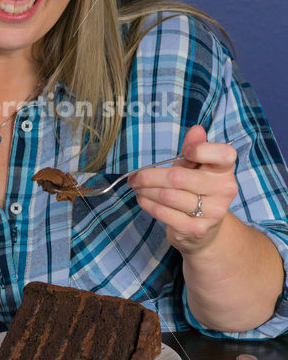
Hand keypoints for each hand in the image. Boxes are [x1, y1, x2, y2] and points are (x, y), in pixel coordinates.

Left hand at [127, 125, 238, 254]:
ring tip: (137, 187)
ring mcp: (212, 212)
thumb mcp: (194, 167)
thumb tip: (196, 129)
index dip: (202, 150)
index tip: (186, 152)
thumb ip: (193, 148)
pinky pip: (164, 213)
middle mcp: (224, 190)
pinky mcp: (197, 229)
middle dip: (150, 176)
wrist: (204, 230)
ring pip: (168, 196)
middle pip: (178, 177)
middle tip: (135, 176)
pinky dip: (148, 204)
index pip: (223, 154)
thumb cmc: (195, 189)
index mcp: (224, 170)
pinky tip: (143, 199)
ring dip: (145, 190)